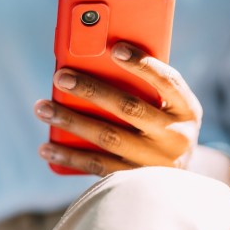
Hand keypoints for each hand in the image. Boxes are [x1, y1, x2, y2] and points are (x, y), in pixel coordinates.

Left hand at [34, 42, 201, 175]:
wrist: (179, 182)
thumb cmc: (164, 125)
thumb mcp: (169, 105)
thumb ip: (145, 84)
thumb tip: (97, 57)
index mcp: (187, 109)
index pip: (167, 81)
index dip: (142, 64)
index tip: (114, 48)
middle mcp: (176, 137)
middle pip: (129, 108)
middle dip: (91, 90)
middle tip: (61, 77)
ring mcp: (155, 162)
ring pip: (108, 138)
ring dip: (71, 121)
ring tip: (42, 107)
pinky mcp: (133, 180)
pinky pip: (97, 166)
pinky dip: (69, 157)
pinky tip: (46, 147)